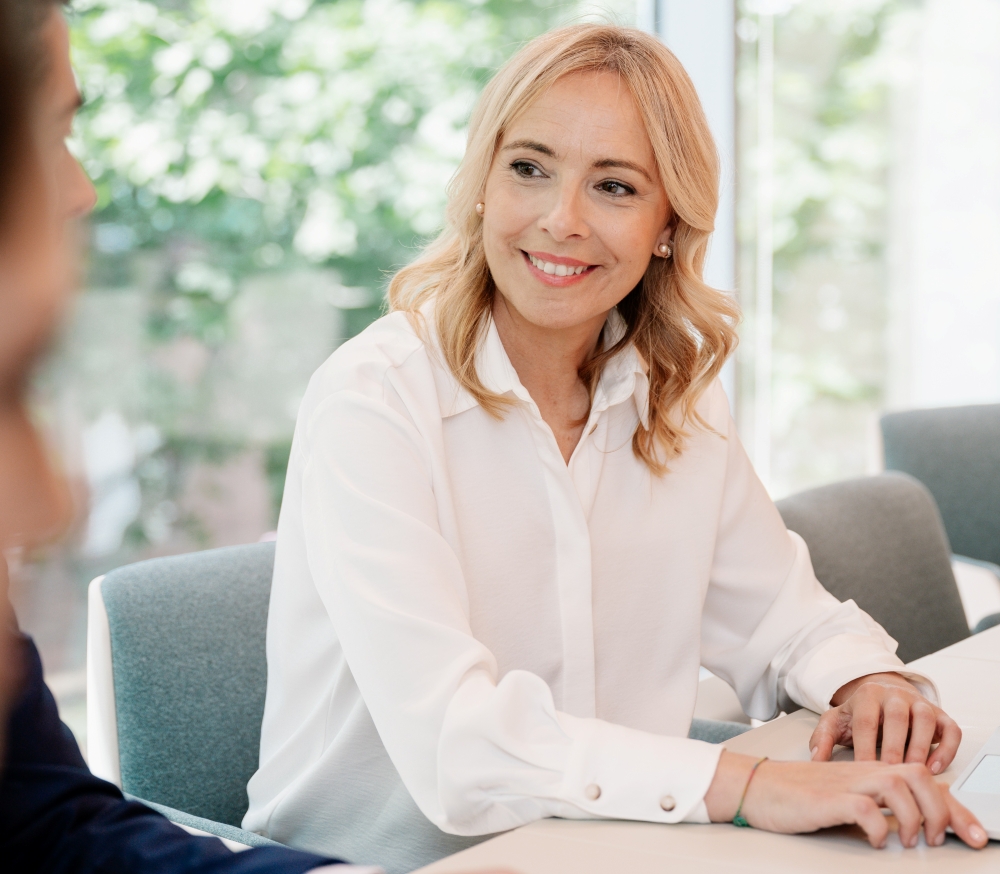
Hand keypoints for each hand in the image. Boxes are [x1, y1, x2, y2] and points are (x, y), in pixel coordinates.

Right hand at [704, 751, 987, 848]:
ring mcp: (844, 783)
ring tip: (908, 840)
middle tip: (937, 840)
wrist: (756, 785)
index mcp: (869, 771)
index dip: (955, 809)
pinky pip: (864, 807)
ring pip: (899, 784)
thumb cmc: (797, 795)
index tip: (974, 835)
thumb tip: (909, 826)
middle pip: (919, 776)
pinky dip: (878, 827)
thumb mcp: (844, 798)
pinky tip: (875, 839)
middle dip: (942, 810)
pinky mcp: (826, 798)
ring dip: (914, 817)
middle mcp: (862, 772)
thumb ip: (875, 805)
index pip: (923, 780)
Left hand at [810, 673, 960, 773]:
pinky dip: (946, 748)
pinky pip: (950, 729)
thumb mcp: (836, 722)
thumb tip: (814, 760)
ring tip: (913, 772)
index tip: (862, 771)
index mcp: (867, 695)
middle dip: (894, 747)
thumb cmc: (859, 715)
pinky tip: (934, 768)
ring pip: (925, 720)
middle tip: (891, 775)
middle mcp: (895, 695)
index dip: (865, 747)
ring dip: (921, 747)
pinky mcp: (940, 715)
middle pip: (897, 718)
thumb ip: (822, 738)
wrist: (883, 694)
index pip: (866, 721)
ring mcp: (919, 703)